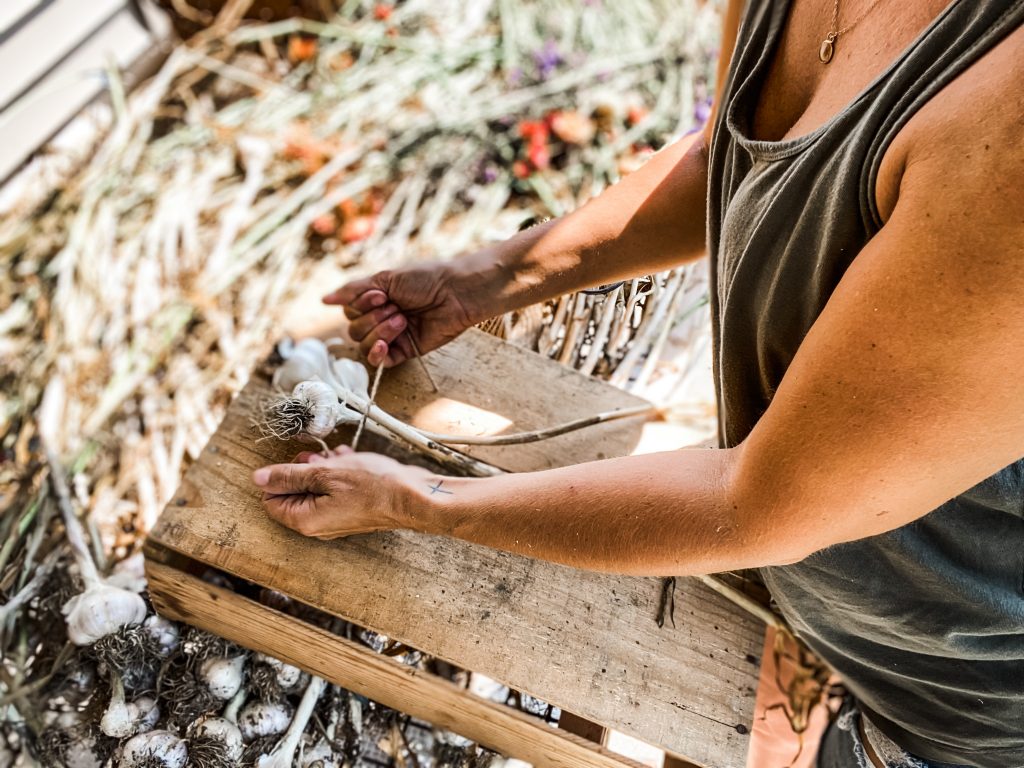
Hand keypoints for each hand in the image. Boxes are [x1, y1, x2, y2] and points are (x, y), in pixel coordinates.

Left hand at [253, 446, 433, 538]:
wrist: (413, 497)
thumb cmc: (373, 486)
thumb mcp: (326, 473)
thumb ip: (289, 476)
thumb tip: (258, 478)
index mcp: (305, 519)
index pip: (271, 499)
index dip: (281, 476)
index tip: (302, 462)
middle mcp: (317, 525)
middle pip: (294, 492)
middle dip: (305, 468)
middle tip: (322, 457)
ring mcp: (335, 519)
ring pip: (316, 487)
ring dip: (325, 467)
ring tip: (342, 457)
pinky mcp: (350, 511)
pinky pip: (334, 490)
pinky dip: (340, 473)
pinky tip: (353, 461)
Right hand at [323, 262, 481, 366]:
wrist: (456, 292)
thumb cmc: (426, 278)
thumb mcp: (386, 279)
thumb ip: (354, 291)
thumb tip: (324, 300)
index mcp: (376, 299)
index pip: (349, 310)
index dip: (360, 305)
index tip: (381, 295)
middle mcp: (381, 317)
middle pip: (353, 330)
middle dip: (371, 319)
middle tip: (395, 307)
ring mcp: (393, 336)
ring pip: (364, 345)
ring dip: (378, 332)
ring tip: (401, 320)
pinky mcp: (406, 351)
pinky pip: (380, 361)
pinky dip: (377, 354)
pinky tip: (384, 345)